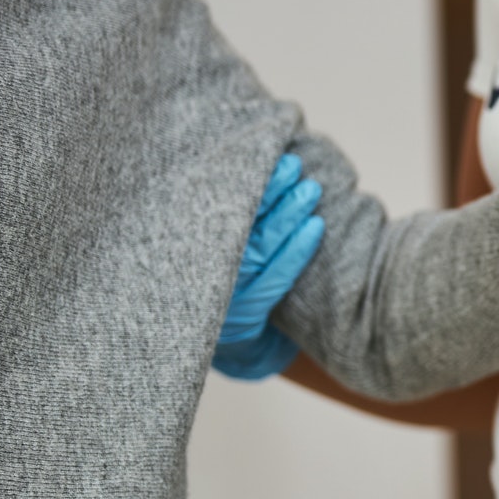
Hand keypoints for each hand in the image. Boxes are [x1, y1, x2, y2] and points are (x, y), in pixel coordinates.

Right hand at [213, 152, 324, 380]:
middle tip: (295, 165)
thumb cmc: (214, 280)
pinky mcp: (246, 312)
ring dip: (289, 215)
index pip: (211, 206)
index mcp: (181, 244)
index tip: (261, 155)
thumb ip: (216, 210)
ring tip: (312, 189)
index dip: (239, 181)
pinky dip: (298, 250)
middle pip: (238, 222)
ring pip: (260, 246)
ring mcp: (223, 292)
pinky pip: (277, 276)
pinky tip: (317, 226)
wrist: (222, 343)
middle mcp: (198, 268)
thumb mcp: (205, 247)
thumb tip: (247, 162)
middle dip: (269, 192)